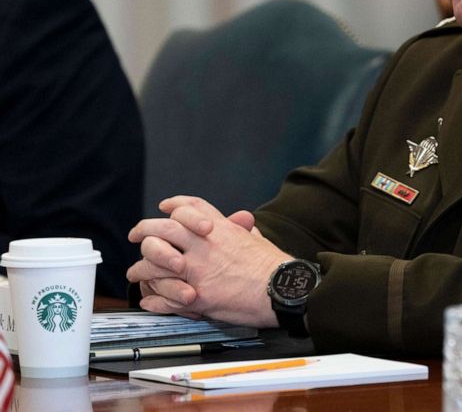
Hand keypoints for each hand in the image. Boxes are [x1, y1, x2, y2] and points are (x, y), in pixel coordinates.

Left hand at [127, 196, 290, 326]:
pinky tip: (149, 299)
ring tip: (136, 273)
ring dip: (141, 268)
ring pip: (154, 262)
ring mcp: (199, 269)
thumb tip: (243, 222)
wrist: (283, 289)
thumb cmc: (275, 267)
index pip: (190, 207)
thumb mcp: (258, 239)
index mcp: (221, 229)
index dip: (174, 204)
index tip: (163, 207)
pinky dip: (153, 299)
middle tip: (136, 234)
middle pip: (163, 228)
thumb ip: (243, 230)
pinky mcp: (198, 295)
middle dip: (144, 229)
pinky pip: (163, 296)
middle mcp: (206, 244)